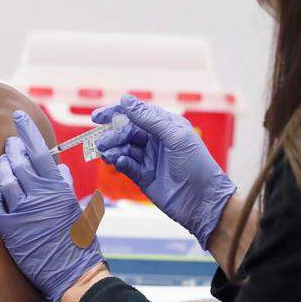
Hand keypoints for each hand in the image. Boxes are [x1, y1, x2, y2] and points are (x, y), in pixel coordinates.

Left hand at [0, 111, 105, 301]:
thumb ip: (65, 185)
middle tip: (9, 143)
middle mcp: (39, 195)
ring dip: (2, 170)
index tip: (17, 119)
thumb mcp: (77, 207)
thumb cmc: (80, 242)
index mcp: (58, 187)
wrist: (74, 273)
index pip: (39, 151)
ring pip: (4, 181)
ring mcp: (23, 212)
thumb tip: (58, 168)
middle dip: (11, 149)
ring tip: (2, 164)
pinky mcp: (10, 230)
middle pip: (18, 162)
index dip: (26, 133)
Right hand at [94, 95, 236, 248]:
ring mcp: (149, 158)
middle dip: (112, 135)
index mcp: (166, 126)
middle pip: (127, 131)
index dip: (117, 113)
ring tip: (106, 154)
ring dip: (113, 149)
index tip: (97, 117)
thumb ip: (149, 118)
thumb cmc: (196, 165)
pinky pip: (126, 165)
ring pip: (123, 148)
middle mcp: (156, 140)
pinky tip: (117, 162)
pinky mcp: (143, 176)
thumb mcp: (175, 136)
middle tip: (102, 142)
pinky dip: (120, 162)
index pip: (137, 113)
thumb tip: (126, 99)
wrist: (203, 201)